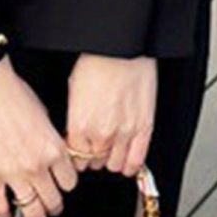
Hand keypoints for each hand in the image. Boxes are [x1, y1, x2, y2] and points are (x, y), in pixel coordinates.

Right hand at [0, 57, 76, 216]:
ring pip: (31, 210)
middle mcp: (37, 166)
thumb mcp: (47, 117)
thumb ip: (52, 142)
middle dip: (56, 207)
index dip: (68, 186)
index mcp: (54, 150)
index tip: (65, 188)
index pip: (70, 182)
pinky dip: (3, 215)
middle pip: (54, 200)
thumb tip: (55, 155)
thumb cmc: (15, 95)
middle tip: (55, 213)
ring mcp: (13, 174)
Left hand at [66, 54, 156, 176]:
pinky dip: (131, 165)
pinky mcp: (144, 128)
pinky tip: (127, 164)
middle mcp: (101, 133)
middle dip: (92, 158)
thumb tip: (74, 133)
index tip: (78, 152)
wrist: (121, 50)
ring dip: (111, 160)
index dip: (76, 155)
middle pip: (93, 162)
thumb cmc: (97, 63)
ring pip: (114, 164)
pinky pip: (138, 159)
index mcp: (79, 125)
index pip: (75, 156)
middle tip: (94, 150)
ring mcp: (124, 133)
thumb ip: (74, 119)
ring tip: (110, 153)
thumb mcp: (73, 92)